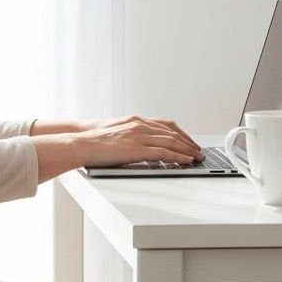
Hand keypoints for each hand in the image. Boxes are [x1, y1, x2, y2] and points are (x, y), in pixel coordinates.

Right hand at [76, 115, 202, 167]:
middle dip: (188, 142)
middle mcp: (141, 125)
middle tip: (198, 151)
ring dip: (187, 150)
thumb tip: (137, 147)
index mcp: (136, 121)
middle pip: (173, 133)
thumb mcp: (116, 135)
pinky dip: (178, 156)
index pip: (166, 125)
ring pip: (172, 141)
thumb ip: (130, 137)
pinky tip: (186, 161)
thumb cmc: (94, 142)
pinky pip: (164, 152)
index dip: (181, 134)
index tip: (189, 141)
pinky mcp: (138, 148)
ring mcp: (140, 136)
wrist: (82, 143)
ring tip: (197, 158)